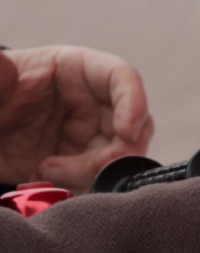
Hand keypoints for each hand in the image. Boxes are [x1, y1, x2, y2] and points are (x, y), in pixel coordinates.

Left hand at [0, 46, 153, 193]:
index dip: (134, 102)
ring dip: (93, 172)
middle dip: (117, 151)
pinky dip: (79, 186)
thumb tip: (4, 67)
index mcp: (74, 70)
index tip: (127, 131)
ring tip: (47, 172)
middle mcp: (91, 102)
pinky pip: (96, 178)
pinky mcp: (78, 164)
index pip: (121, 77)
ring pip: (119, 156)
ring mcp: (88, 135)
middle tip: (92, 167)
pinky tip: (46, 182)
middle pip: (132, 125)